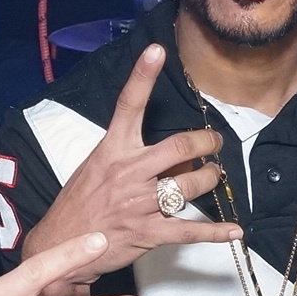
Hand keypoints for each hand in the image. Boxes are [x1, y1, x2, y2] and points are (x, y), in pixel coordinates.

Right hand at [21, 45, 240, 275]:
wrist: (62, 245)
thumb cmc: (79, 205)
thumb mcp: (95, 168)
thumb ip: (128, 155)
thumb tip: (165, 154)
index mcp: (112, 150)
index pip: (128, 105)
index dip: (142, 75)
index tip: (156, 51)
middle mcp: (128, 172)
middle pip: (179, 146)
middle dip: (206, 141)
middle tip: (215, 142)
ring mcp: (139, 203)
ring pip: (190, 184)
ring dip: (210, 178)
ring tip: (214, 175)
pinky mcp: (147, 232)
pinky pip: (189, 230)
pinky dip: (215, 231)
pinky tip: (234, 230)